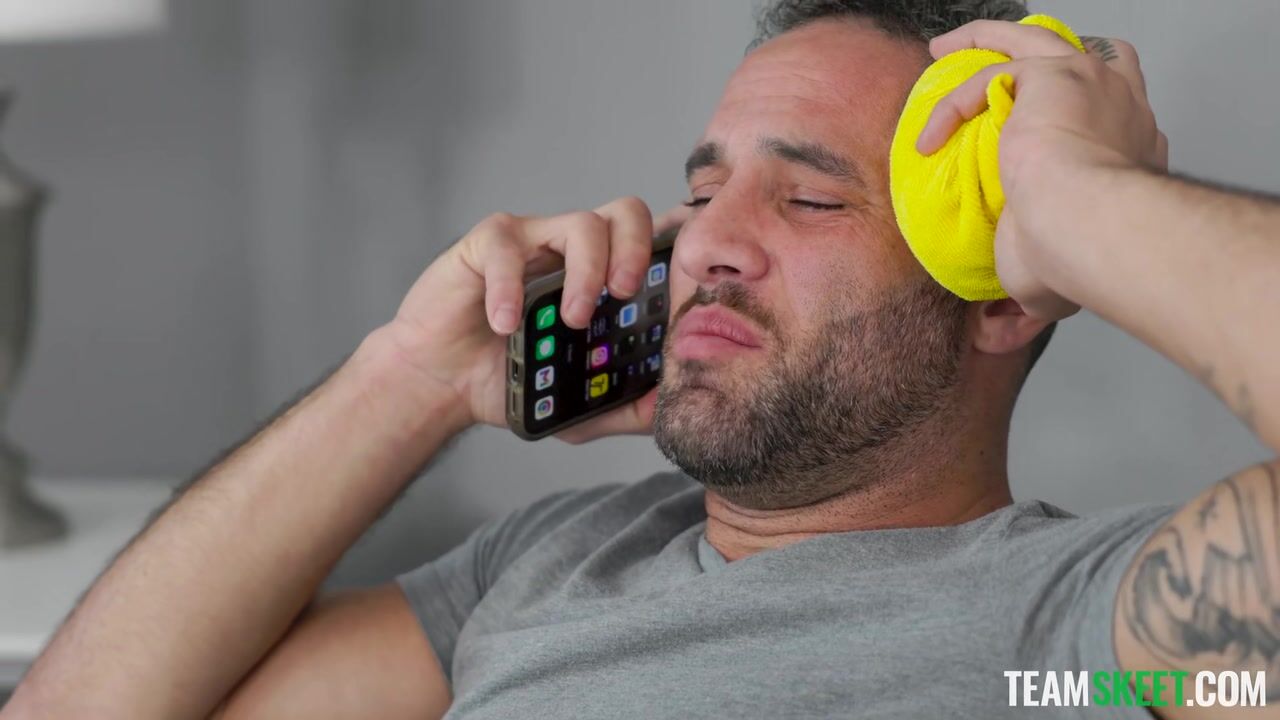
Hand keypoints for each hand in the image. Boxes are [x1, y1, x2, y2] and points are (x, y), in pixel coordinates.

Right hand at [374, 197, 688, 439]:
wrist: (440, 386)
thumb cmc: (508, 383)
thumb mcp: (578, 407)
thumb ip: (626, 406)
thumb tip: (672, 405)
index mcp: (604, 278)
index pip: (653, 244)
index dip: (677, 250)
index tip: (686, 282)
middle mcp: (574, 251)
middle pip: (628, 212)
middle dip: (638, 248)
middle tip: (626, 295)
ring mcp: (533, 242)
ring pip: (581, 222)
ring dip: (586, 271)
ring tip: (572, 319)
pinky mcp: (488, 244)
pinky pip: (509, 246)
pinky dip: (512, 286)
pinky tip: (506, 324)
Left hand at [916, 22, 1167, 319]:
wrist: (1089, 229)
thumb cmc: (1081, 261)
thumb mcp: (1046, 289)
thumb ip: (1020, 309)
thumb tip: (992, 337)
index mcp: (1132, 152)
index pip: (1112, 118)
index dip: (1070, 121)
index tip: (1022, 141)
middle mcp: (1121, 109)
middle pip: (1092, 57)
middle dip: (1044, 59)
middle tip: (1001, 75)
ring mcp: (1090, 85)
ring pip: (1035, 41)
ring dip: (986, 42)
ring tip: (943, 53)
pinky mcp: (1052, 75)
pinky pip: (991, 73)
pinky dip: (953, 102)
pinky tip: (929, 135)